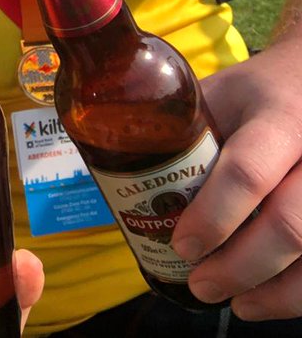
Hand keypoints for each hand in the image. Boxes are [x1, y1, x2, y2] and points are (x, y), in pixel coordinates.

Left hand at [172, 43, 301, 318]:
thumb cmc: (255, 93)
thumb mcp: (216, 94)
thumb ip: (177, 128)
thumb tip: (113, 172)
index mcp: (276, 117)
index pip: (247, 172)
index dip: (214, 216)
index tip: (182, 245)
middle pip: (287, 224)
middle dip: (240, 265)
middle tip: (200, 284)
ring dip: (273, 290)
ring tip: (234, 303)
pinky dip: (296, 293)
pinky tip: (266, 302)